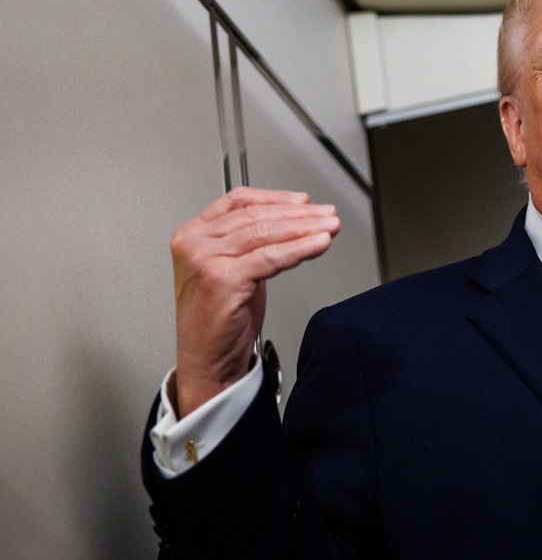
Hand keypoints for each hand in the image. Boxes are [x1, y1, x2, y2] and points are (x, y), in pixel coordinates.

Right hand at [170, 187, 339, 416]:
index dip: (276, 198)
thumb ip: (252, 243)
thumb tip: (293, 220)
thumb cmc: (220, 320)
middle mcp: (194, 243)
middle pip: (256, 216)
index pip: (238, 201)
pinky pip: (270, 257)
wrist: (208, 361)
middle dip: (299, 214)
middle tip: (327, 215)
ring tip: (329, 227)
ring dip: (305, 228)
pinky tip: (318, 244)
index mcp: (193, 234)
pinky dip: (299, 249)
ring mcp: (205, 259)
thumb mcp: (234, 268)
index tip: (303, 201)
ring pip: (266, 233)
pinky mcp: (222, 278)